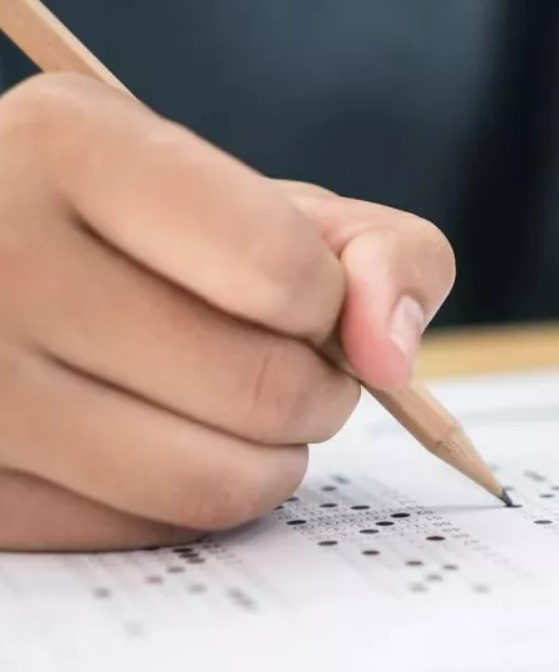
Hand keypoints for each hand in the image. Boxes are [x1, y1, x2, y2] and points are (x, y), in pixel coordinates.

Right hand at [0, 74, 454, 550]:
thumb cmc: (157, 238)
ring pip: (214, 483)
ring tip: (237, 408)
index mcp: (73, 149)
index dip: (327, 302)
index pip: (283, 270)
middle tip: (286, 364)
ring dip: (271, 458)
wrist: (1, 273)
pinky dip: (192, 499)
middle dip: (317, 388)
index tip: (306, 299)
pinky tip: (160, 441)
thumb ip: (373, 248)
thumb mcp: (259, 200)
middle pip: (264, 389)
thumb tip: (391, 355)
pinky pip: (151, 534)